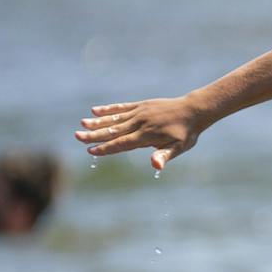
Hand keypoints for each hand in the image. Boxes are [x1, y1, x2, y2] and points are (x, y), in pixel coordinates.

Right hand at [76, 97, 206, 171]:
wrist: (194, 110)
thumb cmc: (186, 133)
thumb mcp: (179, 148)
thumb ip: (164, 155)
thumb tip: (155, 165)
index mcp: (147, 135)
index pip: (122, 143)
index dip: (106, 148)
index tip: (91, 151)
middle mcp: (140, 123)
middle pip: (113, 130)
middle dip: (95, 135)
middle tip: (77, 137)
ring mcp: (139, 112)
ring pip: (115, 118)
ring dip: (97, 121)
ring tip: (82, 124)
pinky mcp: (141, 105)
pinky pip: (122, 107)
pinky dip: (109, 109)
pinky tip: (95, 110)